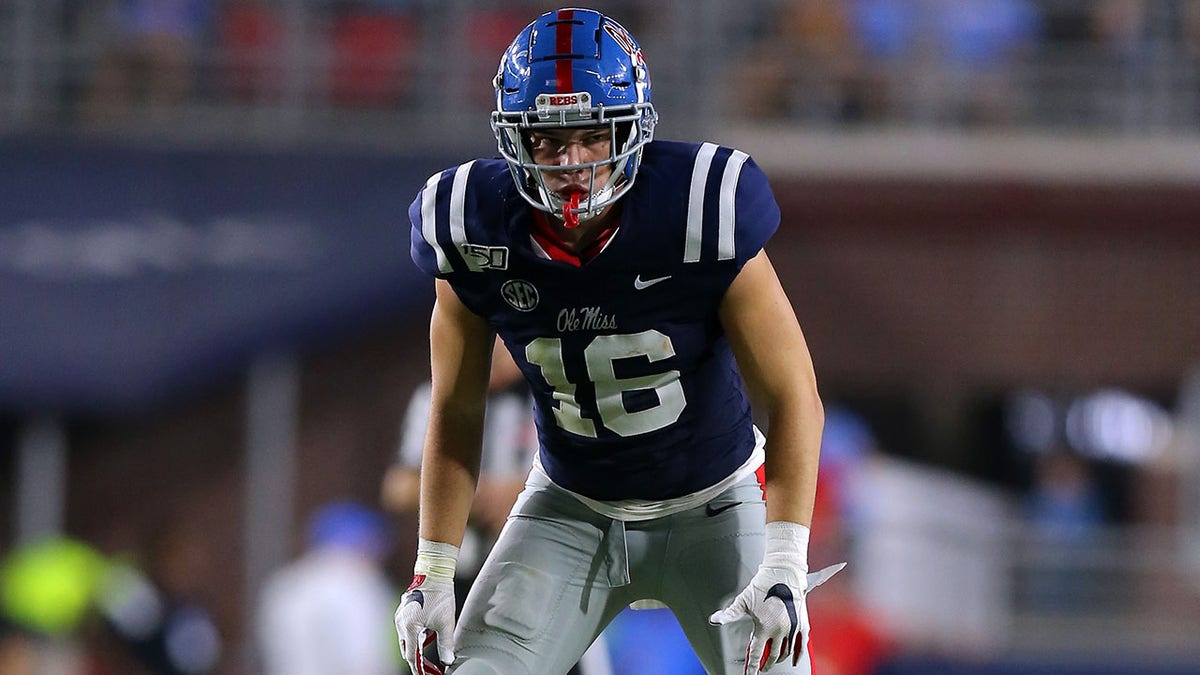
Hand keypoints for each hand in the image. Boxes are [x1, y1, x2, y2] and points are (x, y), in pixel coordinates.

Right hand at [395, 574, 455, 674]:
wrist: (434, 572)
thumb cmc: (440, 595)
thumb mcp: (446, 623)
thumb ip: (446, 644)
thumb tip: (448, 661)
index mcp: (409, 628)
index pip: (412, 656)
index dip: (420, 668)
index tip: (428, 674)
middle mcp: (401, 623)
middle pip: (407, 650)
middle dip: (418, 661)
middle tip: (430, 669)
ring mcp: (400, 616)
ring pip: (406, 640)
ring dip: (417, 648)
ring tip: (430, 652)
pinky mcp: (403, 611)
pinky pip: (407, 629)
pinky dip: (415, 636)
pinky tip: (427, 635)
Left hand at [709, 563, 844, 673]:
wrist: (783, 573)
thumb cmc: (764, 585)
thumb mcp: (743, 601)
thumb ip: (729, 613)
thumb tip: (715, 619)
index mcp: (764, 628)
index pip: (756, 654)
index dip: (752, 667)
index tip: (751, 674)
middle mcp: (779, 631)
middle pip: (772, 655)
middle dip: (766, 664)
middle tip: (761, 667)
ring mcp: (792, 628)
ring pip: (787, 652)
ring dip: (779, 658)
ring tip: (774, 661)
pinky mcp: (801, 623)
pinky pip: (802, 645)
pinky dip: (798, 655)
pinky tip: (794, 660)